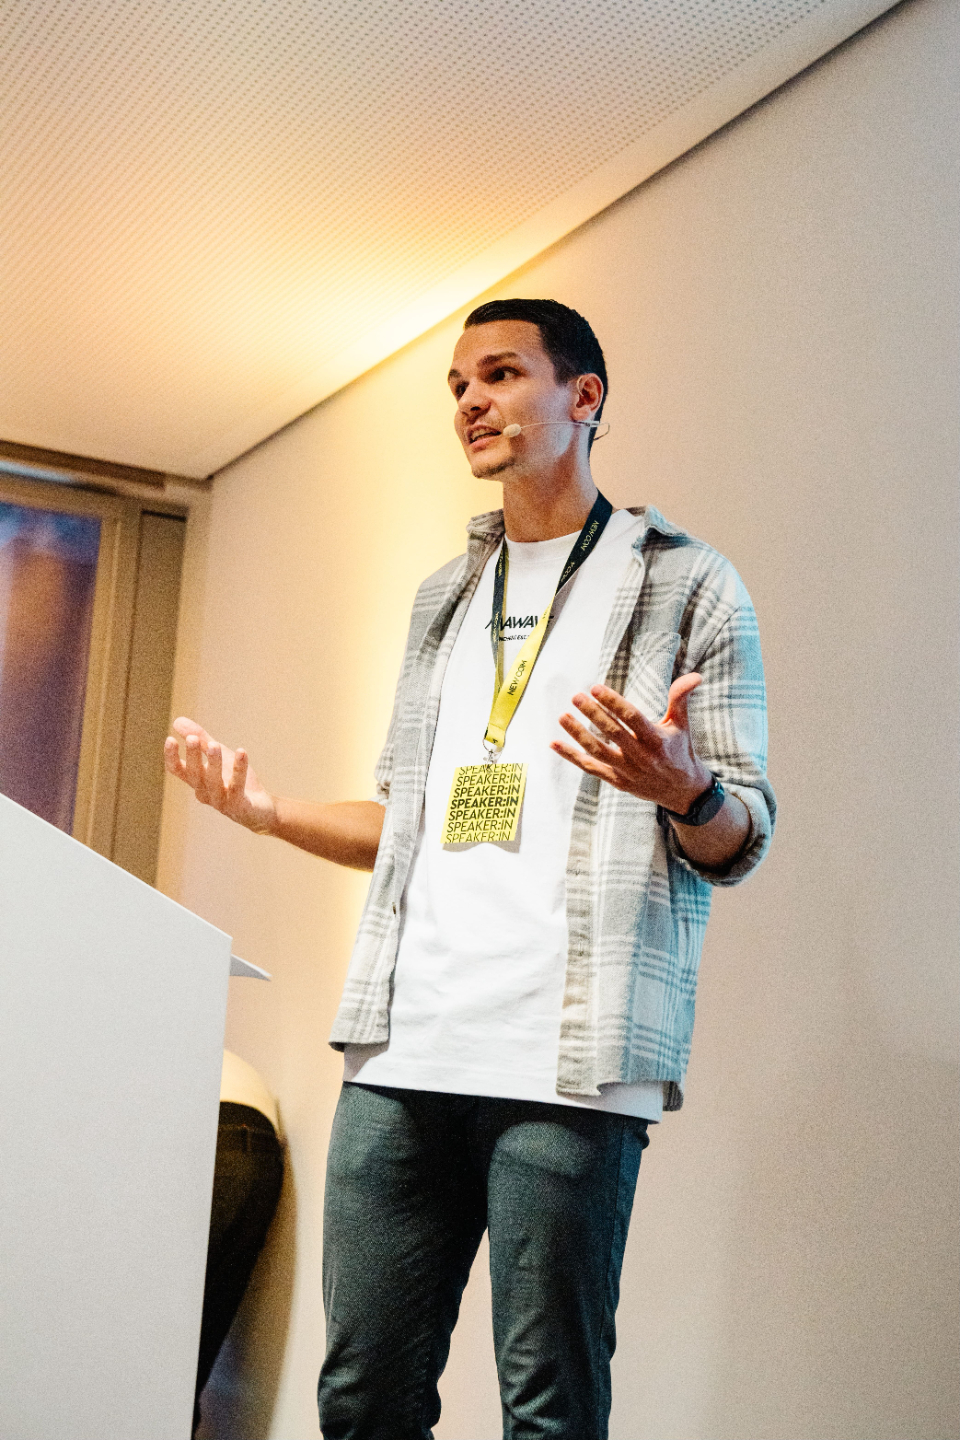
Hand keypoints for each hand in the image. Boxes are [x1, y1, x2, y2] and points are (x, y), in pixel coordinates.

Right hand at [164, 717, 276, 833]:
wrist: (261, 810)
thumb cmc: (235, 781)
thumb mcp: (219, 756)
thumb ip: (201, 740)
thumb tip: (177, 720)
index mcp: (196, 781)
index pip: (177, 770)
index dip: (172, 757)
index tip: (170, 739)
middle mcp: (205, 793)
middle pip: (194, 775)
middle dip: (193, 757)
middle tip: (192, 738)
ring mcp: (221, 801)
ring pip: (213, 783)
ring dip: (213, 763)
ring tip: (214, 745)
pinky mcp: (239, 806)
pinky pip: (237, 787)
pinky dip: (239, 769)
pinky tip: (241, 752)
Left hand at [552, 675, 712, 812]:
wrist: (682, 792)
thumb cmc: (680, 751)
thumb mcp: (681, 725)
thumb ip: (681, 698)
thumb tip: (695, 675)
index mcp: (656, 740)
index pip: (632, 718)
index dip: (613, 703)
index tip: (595, 688)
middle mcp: (641, 757)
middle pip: (612, 733)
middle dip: (593, 714)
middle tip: (576, 696)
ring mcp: (626, 771)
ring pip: (598, 752)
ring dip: (578, 735)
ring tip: (563, 716)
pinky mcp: (616, 781)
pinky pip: (590, 768)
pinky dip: (571, 757)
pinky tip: (554, 744)